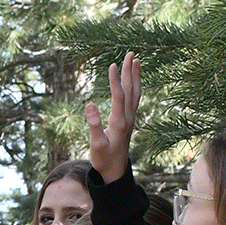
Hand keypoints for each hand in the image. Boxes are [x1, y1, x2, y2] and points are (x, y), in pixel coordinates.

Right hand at [85, 52, 141, 184]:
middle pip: (131, 90)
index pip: (119, 96)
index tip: (112, 65)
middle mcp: (128, 118)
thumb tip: (89, 104)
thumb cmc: (104, 159)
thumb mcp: (96, 144)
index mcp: (119, 122)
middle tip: (131, 53)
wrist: (115, 171)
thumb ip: (93, 125)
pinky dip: (135, 86)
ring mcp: (130, 118)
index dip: (115, 80)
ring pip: (135, 93)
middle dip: (130, 71)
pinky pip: (134, 99)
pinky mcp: (128, 120)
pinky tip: (133, 79)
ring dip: (135, 76)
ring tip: (136, 60)